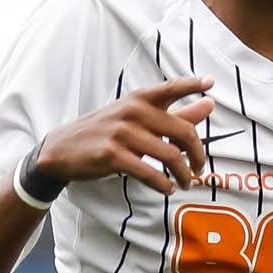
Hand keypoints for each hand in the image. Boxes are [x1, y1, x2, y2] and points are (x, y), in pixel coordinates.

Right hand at [36, 75, 218, 197]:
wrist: (62, 150)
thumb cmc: (106, 133)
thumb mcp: (136, 118)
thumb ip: (175, 113)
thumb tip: (209, 104)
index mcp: (139, 99)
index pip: (170, 88)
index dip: (192, 85)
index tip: (210, 84)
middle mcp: (132, 112)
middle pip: (182, 132)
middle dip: (198, 154)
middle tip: (199, 169)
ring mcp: (122, 133)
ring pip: (170, 156)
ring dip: (184, 175)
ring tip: (185, 183)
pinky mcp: (112, 156)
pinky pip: (150, 174)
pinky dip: (164, 185)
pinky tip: (167, 188)